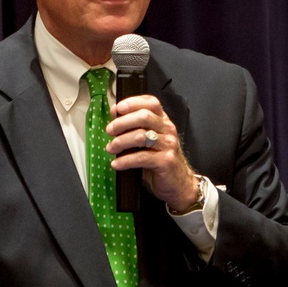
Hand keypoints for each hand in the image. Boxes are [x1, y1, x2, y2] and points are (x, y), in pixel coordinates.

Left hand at [105, 95, 198, 210]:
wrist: (178, 183)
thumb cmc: (159, 160)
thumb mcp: (149, 141)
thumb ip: (136, 128)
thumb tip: (114, 117)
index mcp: (163, 121)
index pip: (151, 103)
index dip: (132, 102)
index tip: (116, 109)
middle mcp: (168, 129)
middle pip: (143, 116)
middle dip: (122, 122)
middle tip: (109, 131)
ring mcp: (168, 145)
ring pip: (140, 136)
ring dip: (121, 142)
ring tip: (110, 148)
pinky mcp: (166, 161)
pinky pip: (141, 157)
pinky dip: (125, 160)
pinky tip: (116, 164)